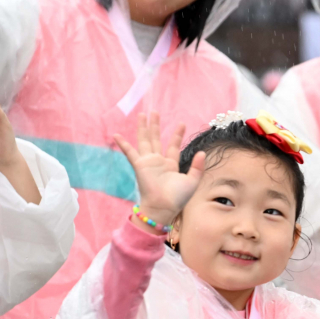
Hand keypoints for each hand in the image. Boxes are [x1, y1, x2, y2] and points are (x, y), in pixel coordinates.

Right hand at [113, 113, 203, 229]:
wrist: (164, 207)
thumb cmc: (178, 198)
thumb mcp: (192, 181)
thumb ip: (197, 167)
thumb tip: (202, 152)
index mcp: (171, 165)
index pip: (173, 146)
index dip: (177, 135)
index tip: (181, 123)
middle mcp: (159, 162)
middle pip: (156, 139)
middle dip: (155, 126)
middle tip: (154, 112)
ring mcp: (148, 163)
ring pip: (145, 140)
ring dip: (143, 128)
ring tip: (143, 114)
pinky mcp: (140, 165)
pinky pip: (130, 152)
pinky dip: (123, 144)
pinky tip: (116, 135)